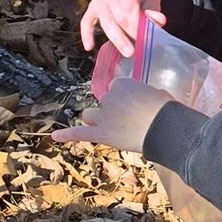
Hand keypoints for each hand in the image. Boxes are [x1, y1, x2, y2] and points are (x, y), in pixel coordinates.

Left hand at [51, 78, 173, 155]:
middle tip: (130, 121)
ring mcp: (103, 116)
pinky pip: (79, 133)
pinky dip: (66, 135)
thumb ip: (145, 96)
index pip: (116, 88)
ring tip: (111, 129)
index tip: (135, 106)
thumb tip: (147, 100)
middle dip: (112, 110)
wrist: (164, 127)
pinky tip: (54, 137)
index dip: (125, 99)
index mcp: (122, 84)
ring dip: (96, 120)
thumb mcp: (158, 94)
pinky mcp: (101, 134)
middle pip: (103, 103)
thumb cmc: (167, 111)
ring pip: (90, 116)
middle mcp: (109, 97)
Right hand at [79, 0, 164, 57]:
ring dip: (116, 39)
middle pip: (117, 17)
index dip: (136, 26)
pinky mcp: (91, 8)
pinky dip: (86, 34)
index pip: (129, 9)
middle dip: (128, 35)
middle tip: (136, 50)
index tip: (144, 40)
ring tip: (127, 52)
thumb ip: (154, 10)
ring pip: (105, 21)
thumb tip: (158, 21)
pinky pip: (86, 21)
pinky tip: (89, 46)